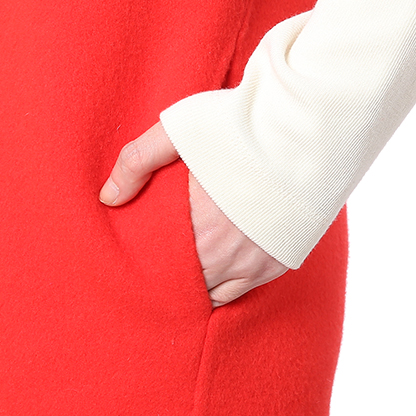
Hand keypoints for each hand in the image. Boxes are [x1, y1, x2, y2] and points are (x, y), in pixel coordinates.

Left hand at [100, 122, 287, 306]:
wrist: (308, 124)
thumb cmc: (240, 125)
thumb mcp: (179, 131)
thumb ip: (137, 161)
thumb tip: (108, 197)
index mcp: (200, 229)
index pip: (162, 266)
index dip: (148, 263)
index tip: (140, 254)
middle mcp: (228, 256)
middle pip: (187, 282)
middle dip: (170, 274)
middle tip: (158, 260)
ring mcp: (258, 261)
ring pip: (215, 290)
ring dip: (197, 280)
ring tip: (184, 265)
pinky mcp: (281, 259)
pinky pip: (245, 289)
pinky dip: (226, 283)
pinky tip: (215, 266)